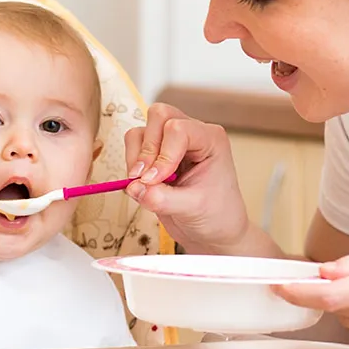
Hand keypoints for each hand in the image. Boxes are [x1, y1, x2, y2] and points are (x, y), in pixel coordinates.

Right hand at [124, 103, 248, 254]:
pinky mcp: (156, 153)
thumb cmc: (216, 216)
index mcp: (211, 140)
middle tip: (145, 178)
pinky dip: (131, 162)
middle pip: (158, 116)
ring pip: (142, 130)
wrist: (215, 231)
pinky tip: (143, 184)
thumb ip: (162, 198)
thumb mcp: (193, 209)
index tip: (155, 181)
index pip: (178, 129)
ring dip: (136, 157)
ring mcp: (172, 142)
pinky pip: (134, 145)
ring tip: (145, 183)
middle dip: (147, 149)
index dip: (162, 154)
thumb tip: (134, 187)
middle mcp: (192, 134)